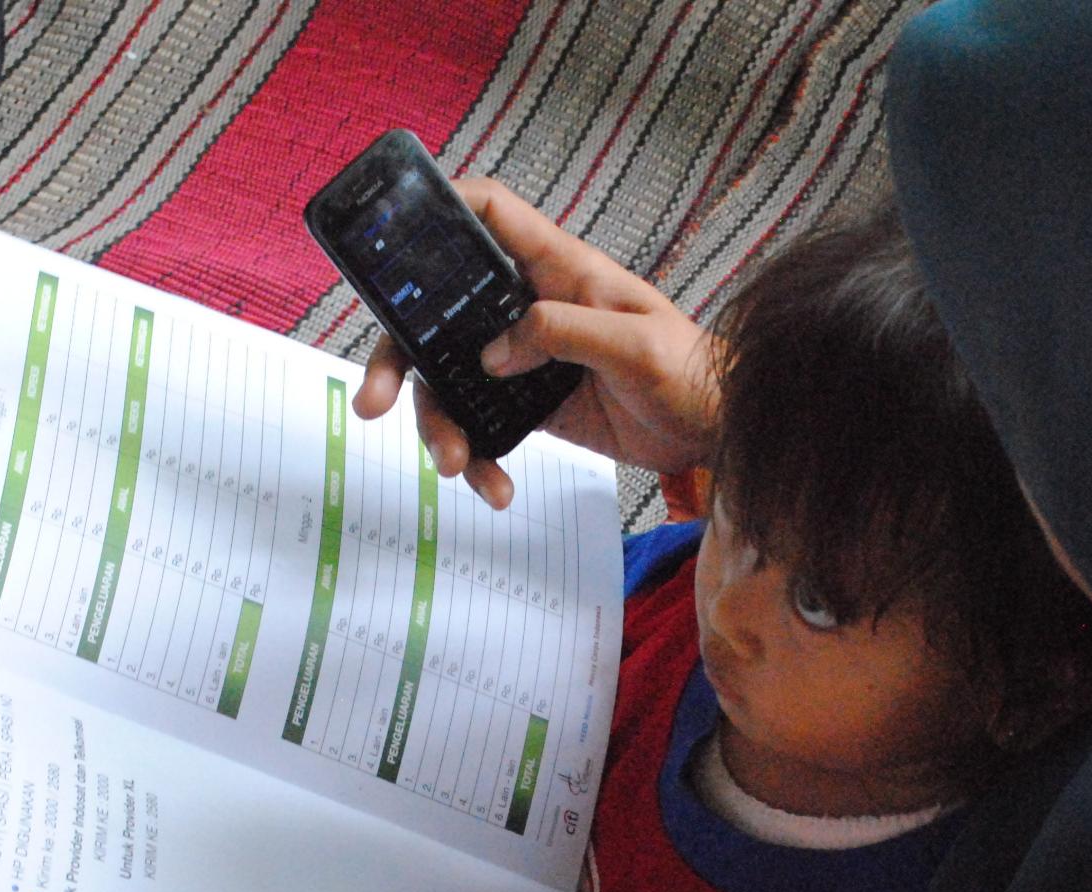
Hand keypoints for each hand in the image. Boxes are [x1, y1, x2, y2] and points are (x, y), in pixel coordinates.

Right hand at [353, 177, 719, 509]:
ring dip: (441, 425)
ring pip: (454, 381)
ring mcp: (526, 358)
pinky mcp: (532, 405)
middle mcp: (531, 307)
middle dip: (400, 355)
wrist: (716, 432)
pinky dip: (481, 458)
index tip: (389, 226)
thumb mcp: (636, 344)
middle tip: (375, 400)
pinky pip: (485, 426)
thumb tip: (496, 350)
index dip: (440, 204)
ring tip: (456, 466)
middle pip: (441, 314)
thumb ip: (564, 333)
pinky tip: (495, 486)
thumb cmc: (692, 371)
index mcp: (559, 270)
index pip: (491, 213)